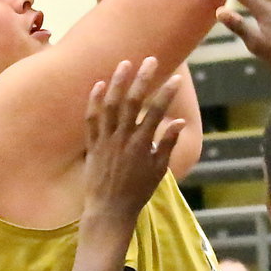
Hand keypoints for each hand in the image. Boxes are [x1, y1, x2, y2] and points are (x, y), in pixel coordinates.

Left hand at [82, 58, 184, 222]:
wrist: (109, 210)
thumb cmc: (137, 192)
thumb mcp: (158, 171)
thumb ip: (167, 144)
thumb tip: (178, 122)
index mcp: (142, 145)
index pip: (157, 112)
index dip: (167, 93)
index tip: (176, 78)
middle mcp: (123, 139)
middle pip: (132, 102)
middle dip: (142, 78)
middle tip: (151, 60)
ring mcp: (106, 140)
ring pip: (110, 105)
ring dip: (117, 82)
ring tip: (125, 63)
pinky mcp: (92, 145)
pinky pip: (91, 119)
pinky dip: (95, 101)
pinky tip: (99, 84)